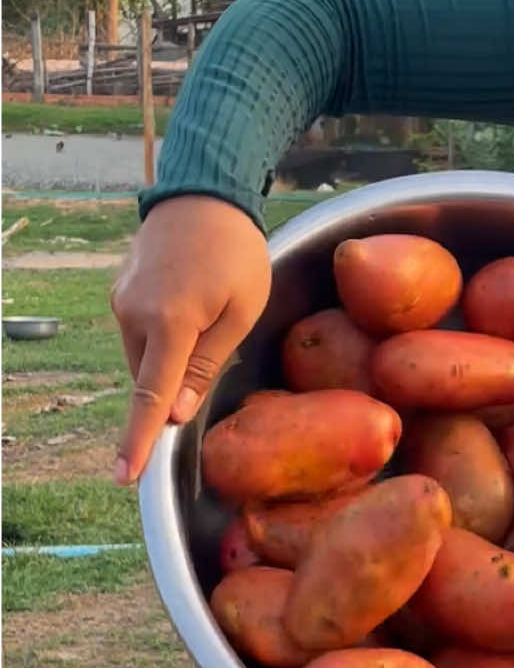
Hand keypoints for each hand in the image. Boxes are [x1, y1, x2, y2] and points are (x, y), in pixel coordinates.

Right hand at [110, 196, 270, 483]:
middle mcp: (133, 314)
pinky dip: (162, 338)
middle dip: (173, 387)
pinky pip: (140, 333)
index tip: (125, 475)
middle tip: (217, 347)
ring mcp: (121, 301)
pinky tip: (191, 308)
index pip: (150, 395)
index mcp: (169, 323)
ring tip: (209, 316)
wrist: (204, 192)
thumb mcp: (240, 313)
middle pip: (149, 378)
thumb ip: (206, 366)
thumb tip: (176, 414)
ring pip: (144, 357)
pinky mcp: (120, 291)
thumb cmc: (236, 252)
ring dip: (169, 359)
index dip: (139, 440)